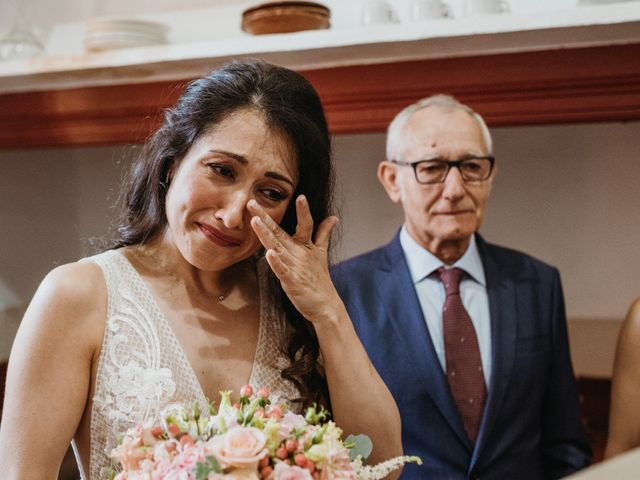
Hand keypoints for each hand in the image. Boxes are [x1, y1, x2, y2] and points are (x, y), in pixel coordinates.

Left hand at [248, 195, 340, 323]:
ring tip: (255, 221)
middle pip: (280, 232)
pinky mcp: (292, 281)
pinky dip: (276, 263)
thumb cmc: (319, 279)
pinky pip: (282, 270)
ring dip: (266, 235)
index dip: (303, 211)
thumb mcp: (321, 254)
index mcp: (305, 245)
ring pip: (277, 247)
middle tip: (251, 202)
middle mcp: (299, 253)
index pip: (305, 224)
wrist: (325, 305)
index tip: (301, 196)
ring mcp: (295, 267)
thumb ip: (323, 234)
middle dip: (266, 217)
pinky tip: (269, 254)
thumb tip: (333, 217)